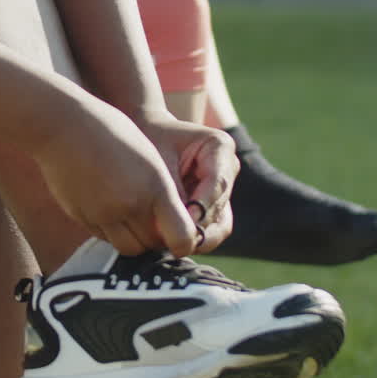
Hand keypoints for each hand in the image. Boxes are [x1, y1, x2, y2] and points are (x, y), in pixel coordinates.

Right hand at [31, 98, 205, 258]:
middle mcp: (130, 204)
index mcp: (154, 186)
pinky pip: (104, 238)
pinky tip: (110, 210)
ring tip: (133, 220)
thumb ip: (162, 192)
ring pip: (127, 248)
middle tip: (157, 227)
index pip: (181, 236)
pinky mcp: (81, 217)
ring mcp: (102, 214)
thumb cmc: (111, 132)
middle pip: (153, 245)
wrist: (64, 125)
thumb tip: (172, 225)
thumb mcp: (149, 156)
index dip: (184, 243)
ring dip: (135, 240)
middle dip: (158, 241)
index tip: (183, 239)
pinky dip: (112, 232)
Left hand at [136, 109, 237, 252]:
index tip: (183, 222)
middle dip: (201, 228)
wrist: (148, 133)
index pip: (218, 183)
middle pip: (222, 209)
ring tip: (173, 244)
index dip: (203, 207)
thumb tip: (183, 226)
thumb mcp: (159, 159)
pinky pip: (209, 229)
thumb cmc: (150, 140)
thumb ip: (172, 190)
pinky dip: (192, 237)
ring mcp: (223, 189)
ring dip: (197, 237)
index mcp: (220, 146)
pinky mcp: (213, 206)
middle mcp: (228, 168)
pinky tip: (172, 242)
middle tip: (177, 242)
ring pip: (219, 225)